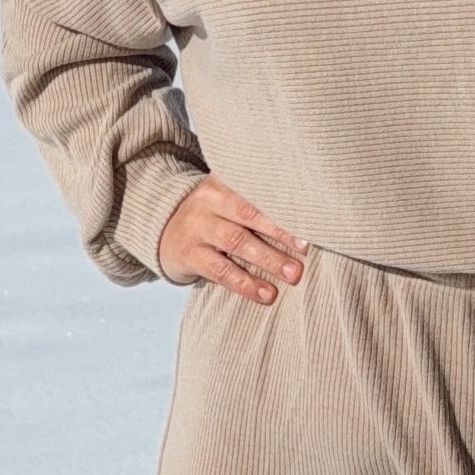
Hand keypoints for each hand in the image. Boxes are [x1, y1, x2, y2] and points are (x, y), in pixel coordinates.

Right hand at [156, 178, 304, 304]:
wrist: (163, 231)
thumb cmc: (214, 217)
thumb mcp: (229, 199)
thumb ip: (259, 201)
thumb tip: (312, 218)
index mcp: (224, 180)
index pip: (257, 187)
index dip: (283, 202)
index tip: (311, 216)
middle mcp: (209, 200)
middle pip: (249, 213)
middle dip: (280, 231)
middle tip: (306, 249)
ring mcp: (197, 227)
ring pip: (236, 241)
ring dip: (268, 259)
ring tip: (293, 274)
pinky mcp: (189, 255)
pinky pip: (221, 270)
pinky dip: (246, 284)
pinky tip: (267, 294)